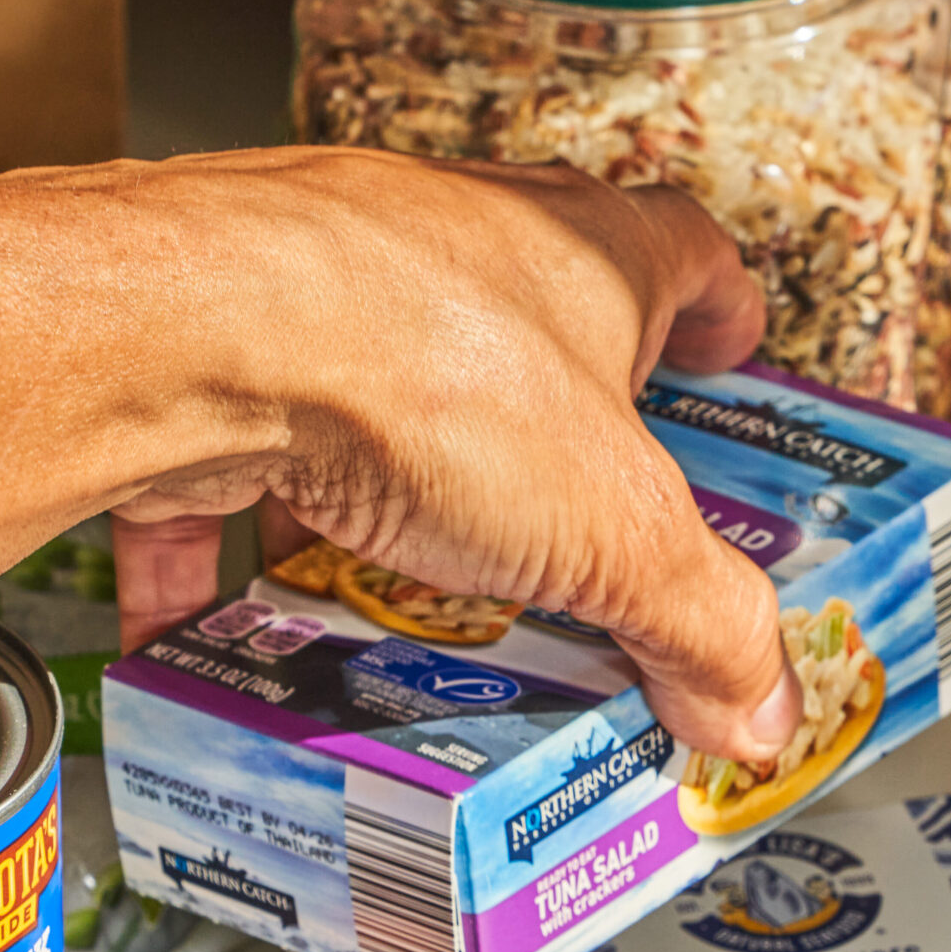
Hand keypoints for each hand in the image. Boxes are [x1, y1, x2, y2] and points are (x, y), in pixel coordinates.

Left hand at [109, 148, 800, 767]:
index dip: (716, 310)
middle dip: (549, 435)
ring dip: (386, 494)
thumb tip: (760, 706)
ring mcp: (318, 286)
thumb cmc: (421, 371)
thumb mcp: (617, 533)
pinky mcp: (206, 351)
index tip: (728, 354)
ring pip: (371, 393)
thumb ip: (702, 624)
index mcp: (581, 252)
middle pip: (526, 332)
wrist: (190, 332)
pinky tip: (214, 638)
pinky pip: (219, 461)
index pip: (684, 252)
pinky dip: (217, 552)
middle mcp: (449, 245)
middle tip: (571, 526)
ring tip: (398, 603)